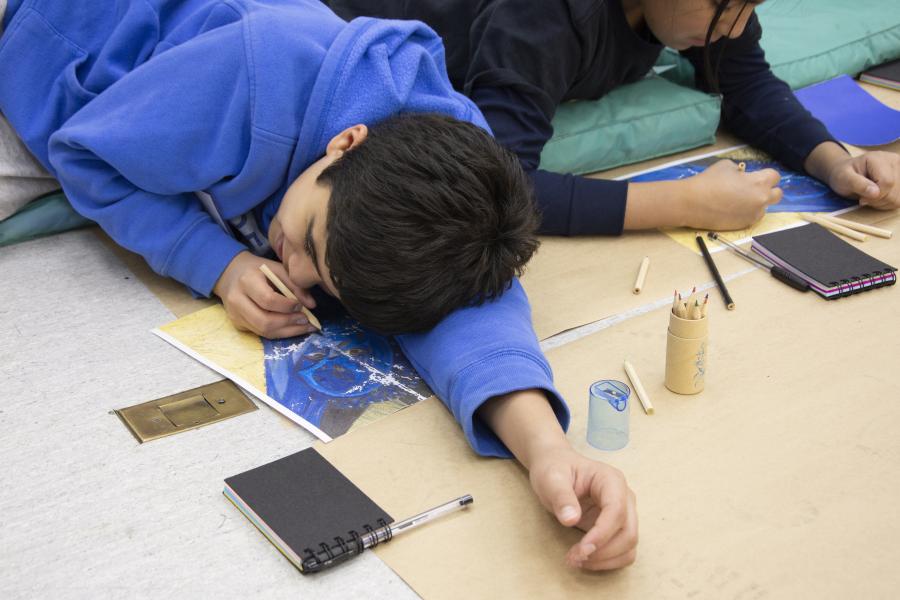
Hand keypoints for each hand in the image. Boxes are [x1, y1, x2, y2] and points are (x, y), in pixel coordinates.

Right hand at [213, 251, 317, 338]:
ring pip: (264, 331)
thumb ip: (295, 285)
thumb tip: (312, 305)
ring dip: (288, 332)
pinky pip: (261, 333)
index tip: (301, 305)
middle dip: (289, 323)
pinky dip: (280, 332)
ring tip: (305, 327)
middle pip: (265, 321)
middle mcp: (237, 300)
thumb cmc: (257, 270)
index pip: (268, 300)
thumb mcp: (276, 269)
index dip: (287, 306)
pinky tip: (293, 328)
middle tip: (306, 320)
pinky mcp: (238, 324)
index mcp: (247, 281)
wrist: (230, 274)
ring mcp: (236, 315)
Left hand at [528, 445, 637, 570]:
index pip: (617, 511)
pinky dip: (607, 561)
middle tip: (574, 558)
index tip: (581, 550)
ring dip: (605, 560)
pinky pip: (622, 550)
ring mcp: (623, 513)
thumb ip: (561, 497)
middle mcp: (623, 497)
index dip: (602, 534)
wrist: (555, 467)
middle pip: (628, 532)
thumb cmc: (554, 469)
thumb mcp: (552, 478)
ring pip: (629, 546)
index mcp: (611, 480)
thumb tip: (571, 519)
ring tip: (576, 560)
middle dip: (603, 551)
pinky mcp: (616, 527)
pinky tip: (585, 559)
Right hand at [685, 160, 782, 229]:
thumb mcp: (726, 166)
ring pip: (764, 208)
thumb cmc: (708, 181)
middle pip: (777, 194)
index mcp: (759, 182)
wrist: (692, 203)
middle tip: (753, 189)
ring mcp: (753, 214)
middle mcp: (761, 200)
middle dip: (768, 190)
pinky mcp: (744, 225)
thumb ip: (740, 171)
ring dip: (756, 203)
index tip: (755, 176)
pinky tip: (731, 209)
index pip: (775, 176)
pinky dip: (746, 213)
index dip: (765, 175)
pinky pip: (752, 217)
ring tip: (738, 201)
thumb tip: (742, 176)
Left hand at [826, 151, 899, 209]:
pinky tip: (878, 198)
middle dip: (878, 200)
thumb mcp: (843, 179)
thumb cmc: (843, 175)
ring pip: (899, 197)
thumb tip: (875, 193)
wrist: (847, 172)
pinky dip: (888, 203)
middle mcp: (894, 161)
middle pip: (895, 191)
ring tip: (870, 197)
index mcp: (878, 158)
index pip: (887, 182)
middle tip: (864, 198)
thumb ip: (858, 184)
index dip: (875, 196)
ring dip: (883, 202)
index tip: (861, 199)